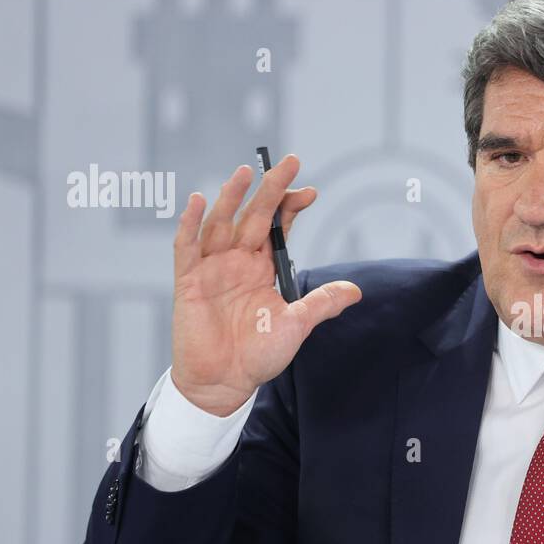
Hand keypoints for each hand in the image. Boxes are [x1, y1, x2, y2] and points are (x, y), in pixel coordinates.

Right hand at [170, 154, 361, 415]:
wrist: (224, 382)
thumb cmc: (258, 354)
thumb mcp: (296, 326)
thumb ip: (322, 305)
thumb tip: (356, 291)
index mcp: (262, 268)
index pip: (278, 227)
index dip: (291, 207)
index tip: (310, 191)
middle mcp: (237, 261)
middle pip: (255, 216)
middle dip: (271, 189)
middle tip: (290, 162)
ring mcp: (212, 268)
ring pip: (221, 223)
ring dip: (231, 197)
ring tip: (245, 172)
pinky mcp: (189, 282)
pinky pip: (187, 247)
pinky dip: (190, 224)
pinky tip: (198, 201)